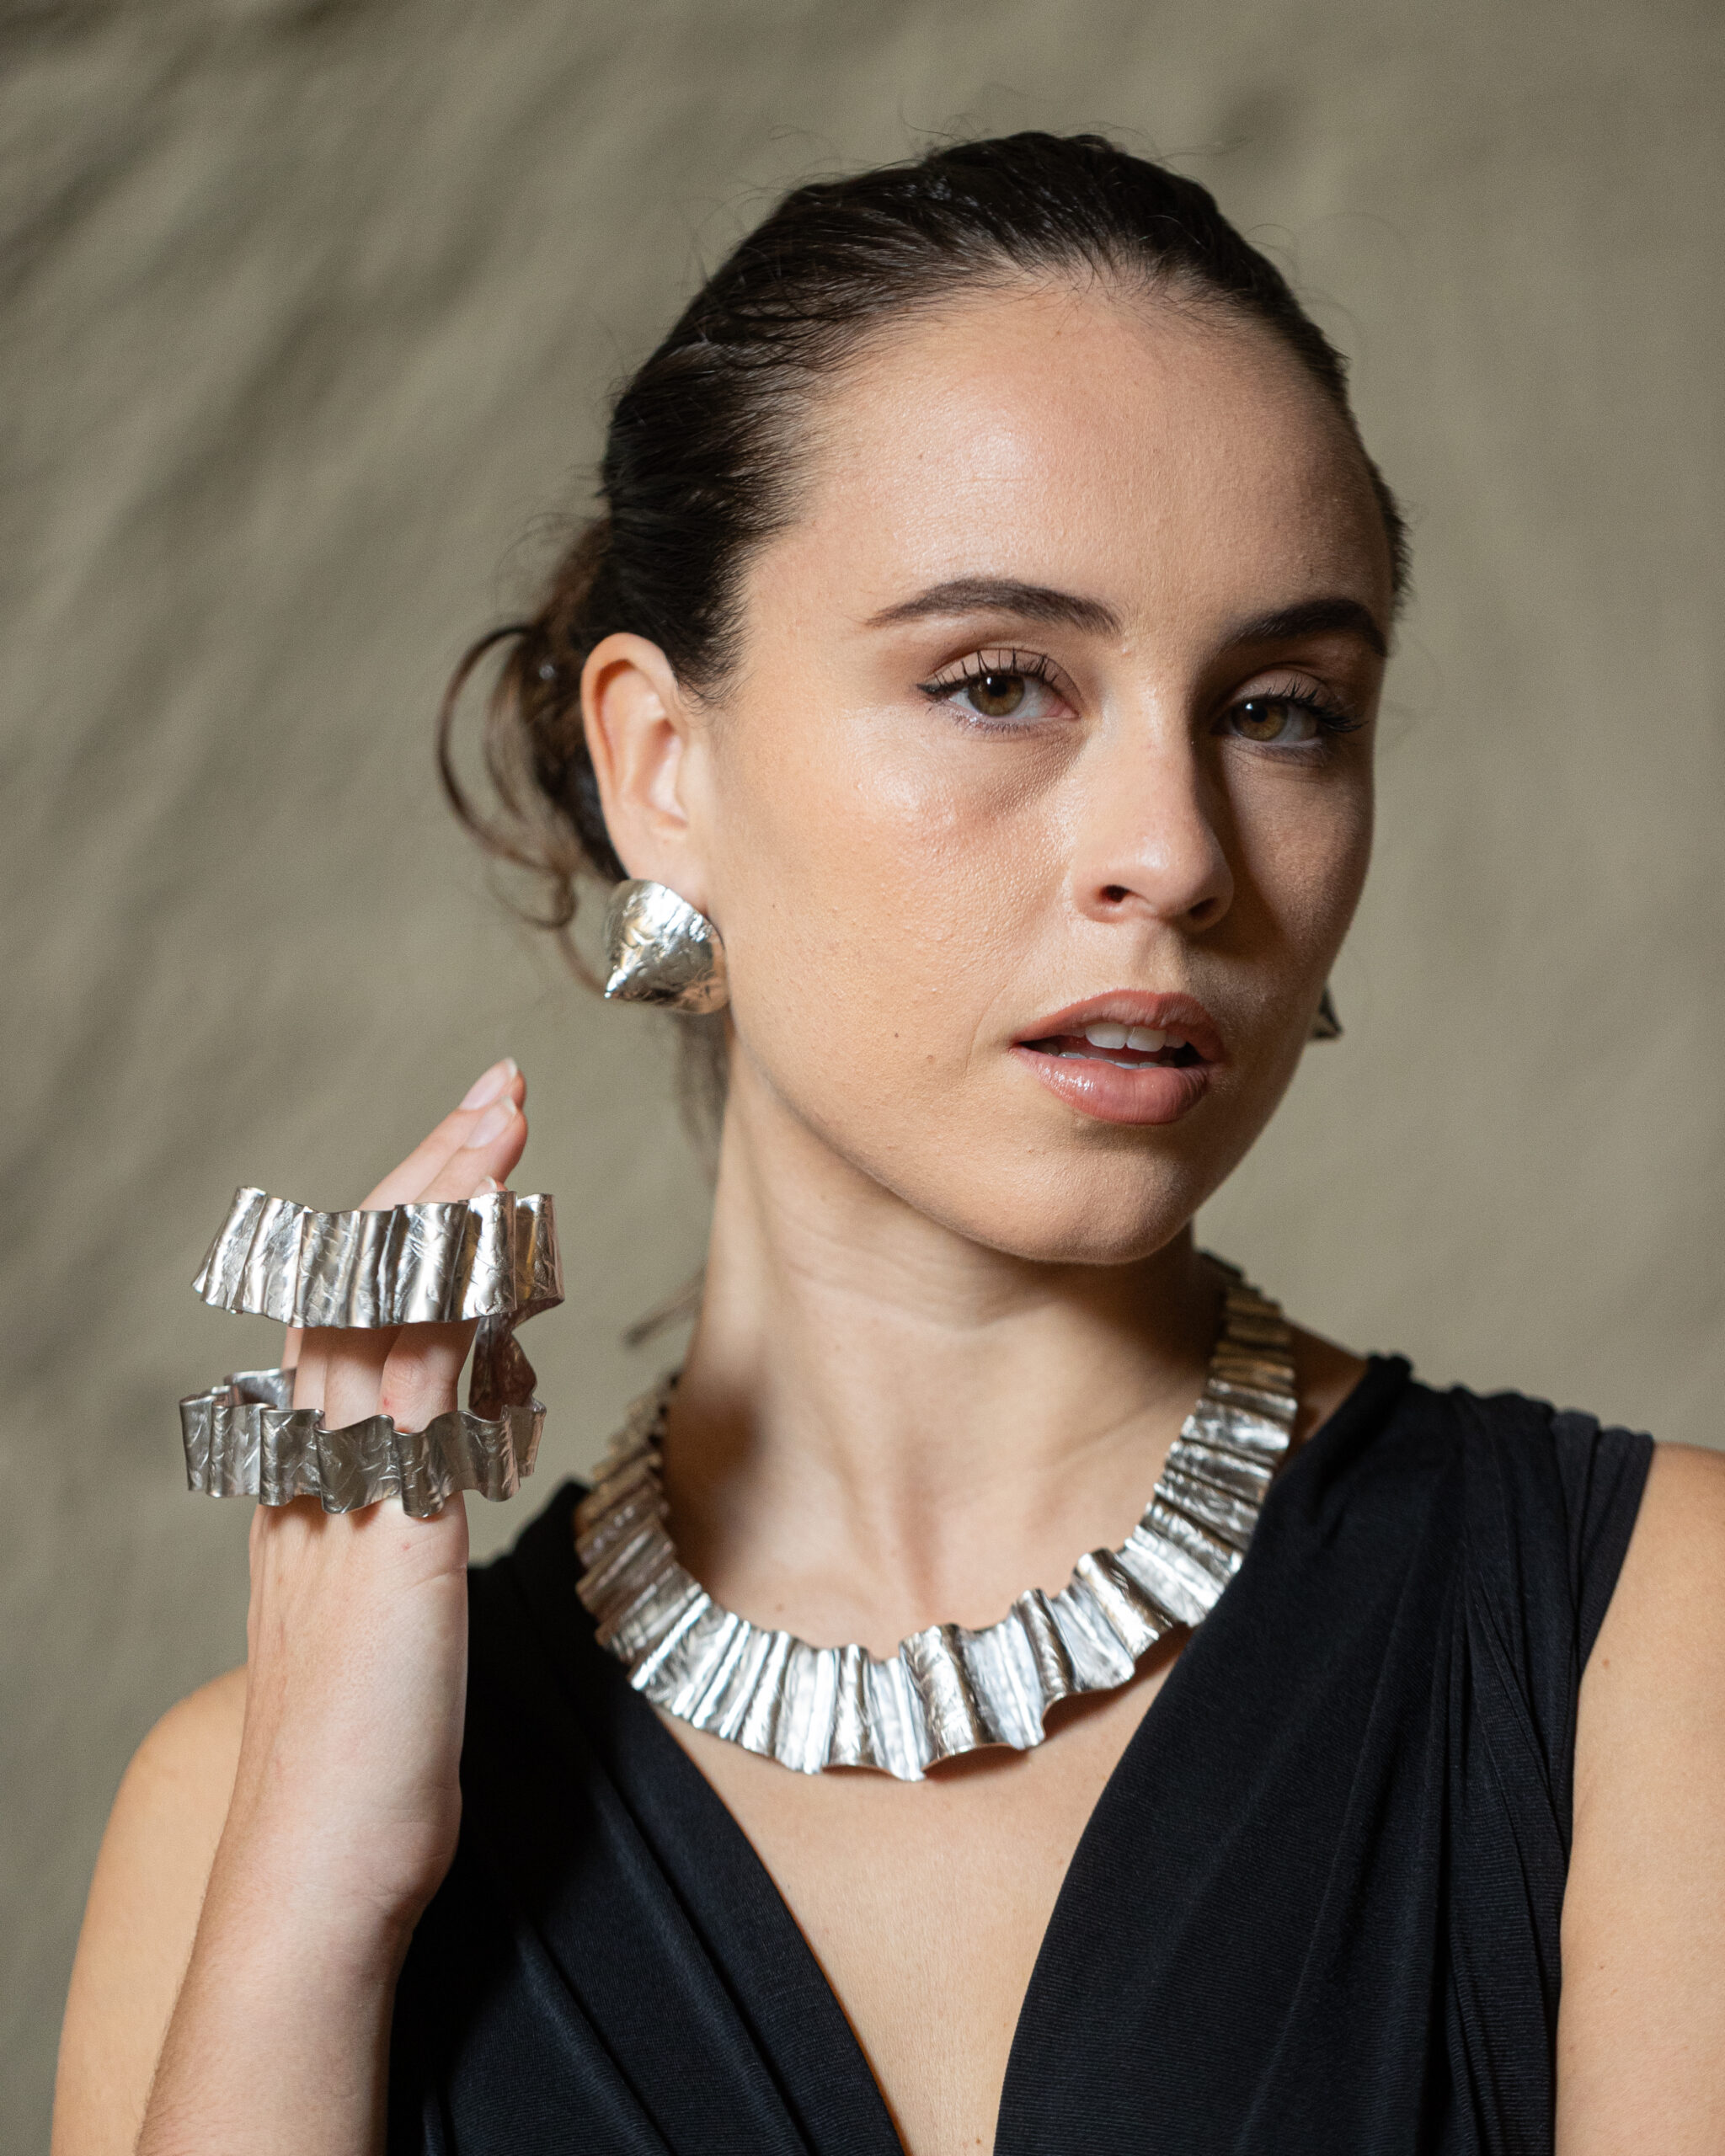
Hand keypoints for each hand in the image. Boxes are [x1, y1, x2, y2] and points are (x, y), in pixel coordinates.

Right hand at [222, 1056, 528, 1947]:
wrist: (322, 1869)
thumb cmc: (373, 1754)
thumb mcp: (389, 1606)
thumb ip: (409, 1515)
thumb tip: (456, 1455)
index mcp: (312, 1480)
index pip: (351, 1311)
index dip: (408, 1221)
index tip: (473, 1147)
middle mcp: (314, 1470)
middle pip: (354, 1283)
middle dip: (428, 1175)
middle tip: (494, 1090)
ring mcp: (344, 1498)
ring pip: (374, 1315)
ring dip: (440, 1207)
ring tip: (499, 1123)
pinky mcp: (390, 1540)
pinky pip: (410, 1393)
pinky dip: (448, 1304)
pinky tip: (495, 1244)